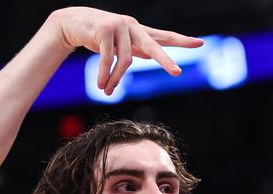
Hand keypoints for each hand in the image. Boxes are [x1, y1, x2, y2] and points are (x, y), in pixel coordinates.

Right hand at [49, 7, 203, 95]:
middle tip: (177, 73)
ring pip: (124, 61)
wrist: (71, 23)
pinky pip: (107, 59)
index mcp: (139, 31)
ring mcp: (119, 26)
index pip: (163, 36)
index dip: (182, 41)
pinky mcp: (105, 30)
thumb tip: (152, 56)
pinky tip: (101, 86)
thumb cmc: (97, 36)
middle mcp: (132, 26)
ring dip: (115, 80)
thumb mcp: (119, 44)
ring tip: (106, 91)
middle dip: (165, 60)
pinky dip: (104, 74)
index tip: (200, 43)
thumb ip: (136, 49)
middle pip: (153, 46)